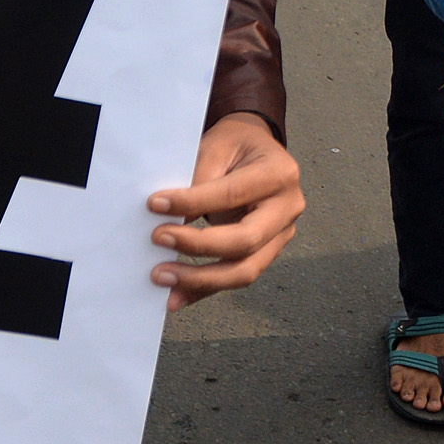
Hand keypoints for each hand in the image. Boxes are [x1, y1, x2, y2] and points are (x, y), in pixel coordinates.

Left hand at [148, 113, 304, 308]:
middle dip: (198, 246)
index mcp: (279, 174)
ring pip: (244, 269)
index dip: (193, 202)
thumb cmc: (235, 146)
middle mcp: (288, 208)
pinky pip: (235, 276)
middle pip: (246, 241)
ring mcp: (281, 235)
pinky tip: (176, 297)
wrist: (255, 151)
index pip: (232, 195)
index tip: (155, 204)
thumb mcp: (216, 148)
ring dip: (200, 279)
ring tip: (162, 276)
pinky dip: (204, 290)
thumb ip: (198, 182)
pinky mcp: (266, 252)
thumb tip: (171, 221)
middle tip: (159, 239)